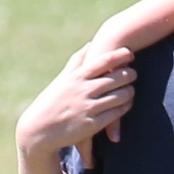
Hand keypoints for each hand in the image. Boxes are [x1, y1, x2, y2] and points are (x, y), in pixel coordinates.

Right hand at [15, 44, 135, 165]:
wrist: (39, 129)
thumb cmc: (52, 101)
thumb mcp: (63, 79)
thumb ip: (78, 61)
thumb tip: (91, 44)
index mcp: (76, 77)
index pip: (102, 62)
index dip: (119, 56)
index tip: (130, 53)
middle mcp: (84, 90)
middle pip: (114, 79)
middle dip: (128, 75)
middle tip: (134, 73)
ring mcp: (88, 107)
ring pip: (118, 97)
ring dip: (129, 92)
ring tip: (131, 90)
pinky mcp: (92, 124)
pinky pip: (115, 114)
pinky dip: (124, 108)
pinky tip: (127, 104)